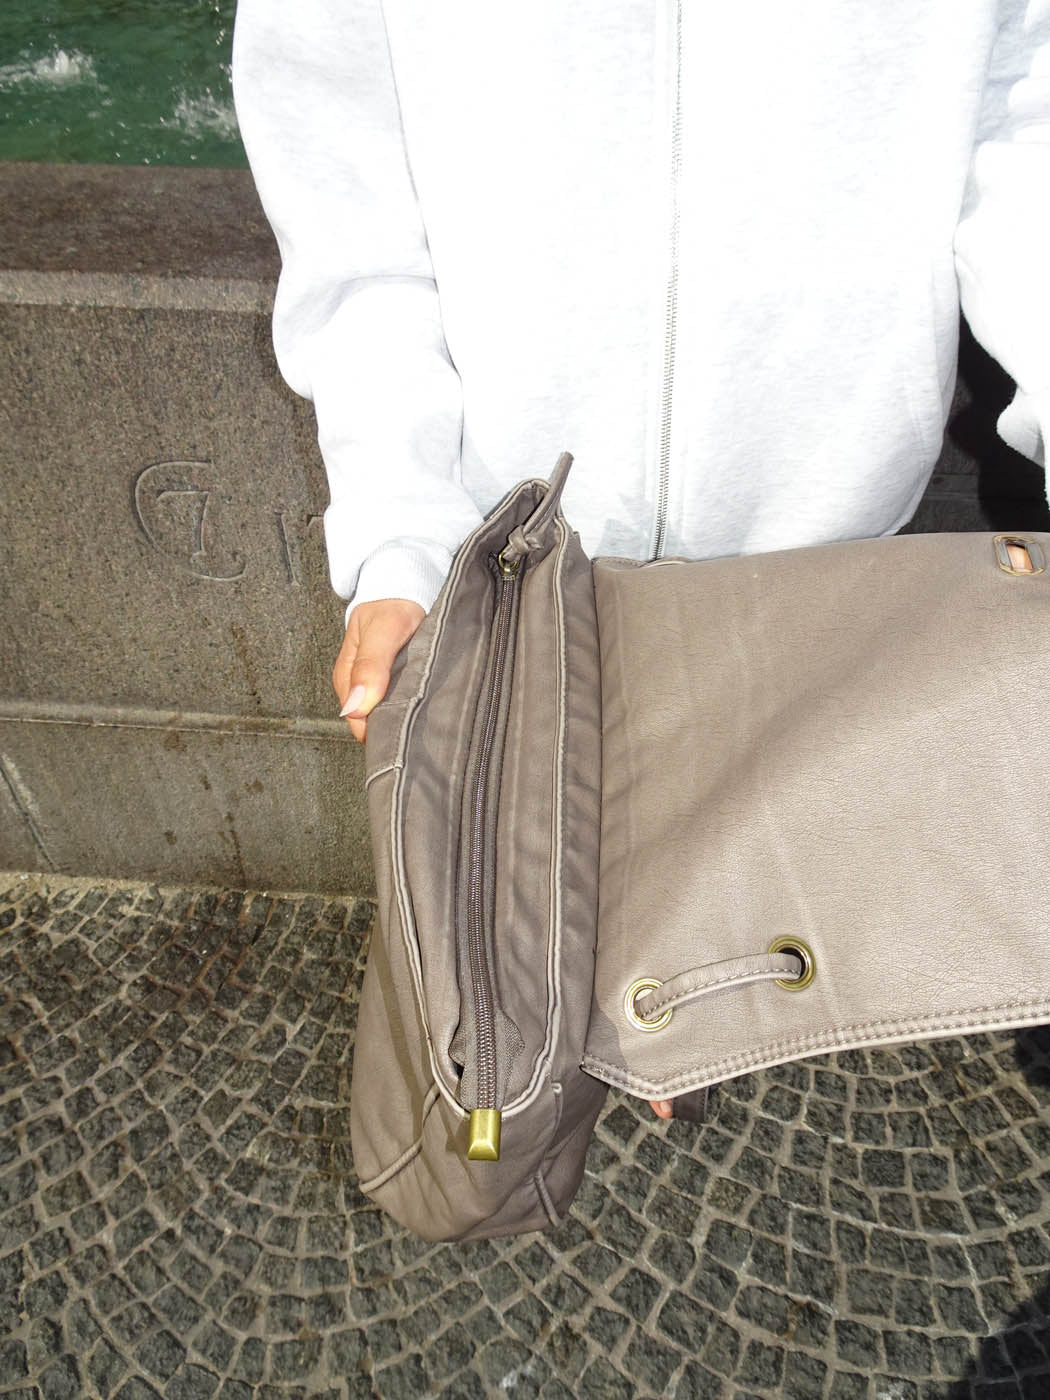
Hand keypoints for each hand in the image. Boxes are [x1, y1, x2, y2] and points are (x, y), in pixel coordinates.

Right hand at [333, 598, 425, 742]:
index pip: (357, 721)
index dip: (378, 731)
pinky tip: (420, 701)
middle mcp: (356, 684)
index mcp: (346, 677)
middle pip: (370, 721)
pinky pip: (396, 701)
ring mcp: (373, 683)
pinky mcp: (390, 680)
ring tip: (421, 714)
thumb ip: (371, 666)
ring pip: (383, 712)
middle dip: (391, 726)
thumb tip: (357, 708)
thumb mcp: (383, 630)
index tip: (401, 731)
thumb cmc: (392, 605)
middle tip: (417, 726)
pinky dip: (408, 703)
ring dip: (400, 715)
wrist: (404, 588)